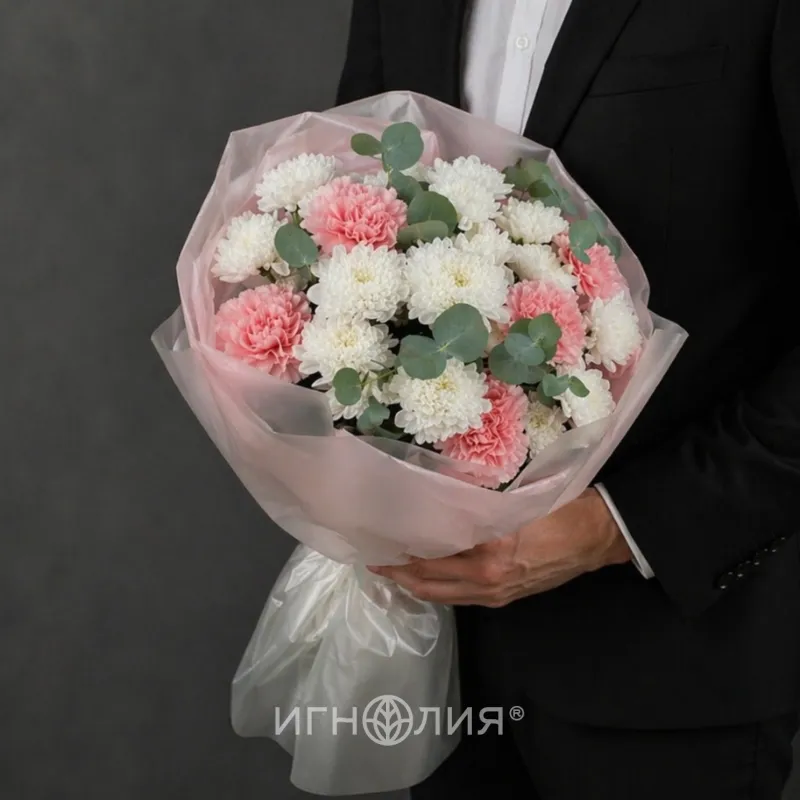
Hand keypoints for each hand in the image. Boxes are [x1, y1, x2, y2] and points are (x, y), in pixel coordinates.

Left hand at [369, 488, 632, 606]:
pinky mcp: (503, 598)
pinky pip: (460, 598)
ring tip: (392, 572)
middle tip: (373, 561)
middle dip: (398, 574)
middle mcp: (487, 578)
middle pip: (429, 581)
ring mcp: (495, 593)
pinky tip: (427, 579)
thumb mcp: (515, 501)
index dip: (404, 550)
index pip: (433, 554)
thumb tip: (439, 504)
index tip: (381, 540)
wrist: (595, 537)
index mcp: (489, 550)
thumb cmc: (559, 509)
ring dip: (414, 585)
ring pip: (442, 595)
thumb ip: (477, 509)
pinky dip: (438, 590)